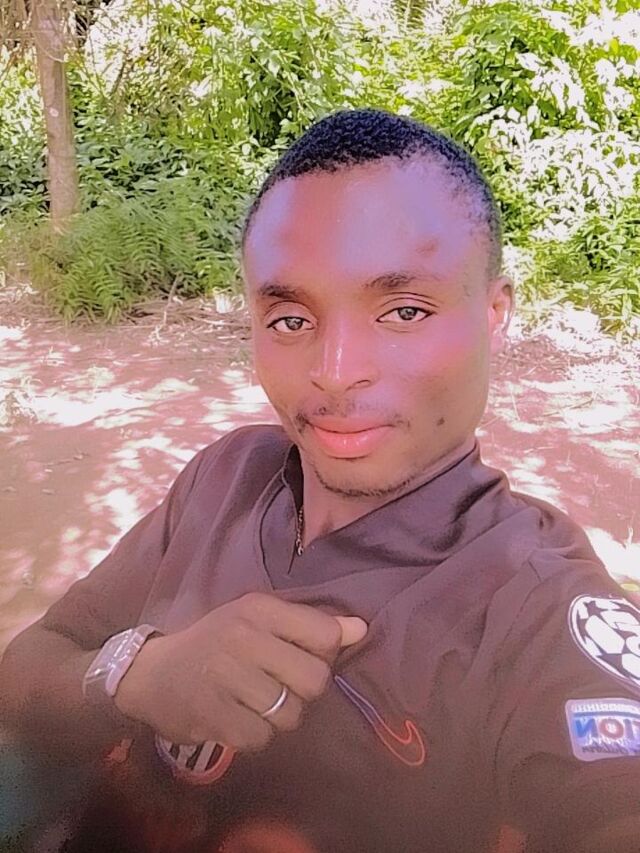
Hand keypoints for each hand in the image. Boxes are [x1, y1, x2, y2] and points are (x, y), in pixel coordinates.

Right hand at [114, 592, 366, 750]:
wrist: (152, 673)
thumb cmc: (217, 642)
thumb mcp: (259, 620)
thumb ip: (310, 624)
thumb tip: (360, 629)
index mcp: (258, 609)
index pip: (325, 634)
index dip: (325, 653)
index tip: (304, 654)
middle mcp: (243, 638)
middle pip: (315, 679)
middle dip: (304, 690)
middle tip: (281, 684)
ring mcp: (226, 678)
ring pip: (291, 714)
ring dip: (280, 715)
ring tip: (257, 701)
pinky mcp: (213, 716)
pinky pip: (262, 738)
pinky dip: (256, 735)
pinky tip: (239, 717)